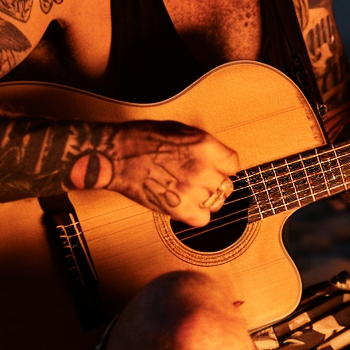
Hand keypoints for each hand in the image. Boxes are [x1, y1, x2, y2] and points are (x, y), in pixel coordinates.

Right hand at [103, 120, 240, 225]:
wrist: (116, 156)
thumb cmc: (141, 139)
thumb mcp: (180, 130)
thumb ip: (203, 144)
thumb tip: (216, 155)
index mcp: (205, 146)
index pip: (233, 163)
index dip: (224, 167)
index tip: (217, 169)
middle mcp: (203, 169)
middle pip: (226, 185)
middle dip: (215, 184)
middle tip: (200, 182)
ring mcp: (192, 190)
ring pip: (216, 203)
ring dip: (205, 200)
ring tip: (189, 193)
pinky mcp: (179, 209)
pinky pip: (203, 219)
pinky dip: (196, 215)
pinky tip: (186, 206)